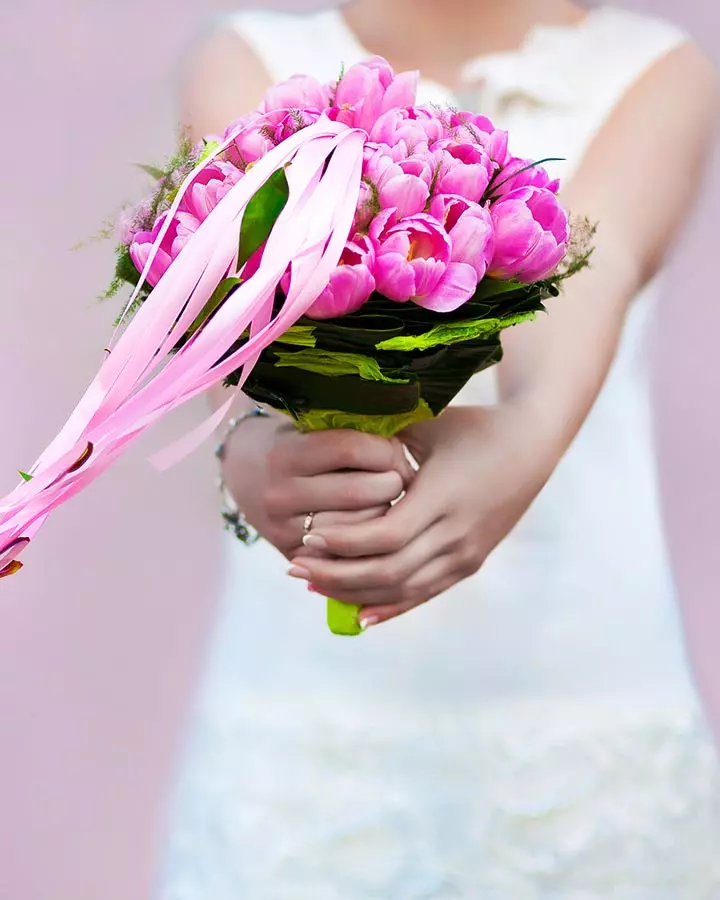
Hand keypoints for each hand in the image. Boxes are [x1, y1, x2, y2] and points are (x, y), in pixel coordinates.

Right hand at [222, 415, 413, 559]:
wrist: (242, 471)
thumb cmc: (292, 442)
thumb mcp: (311, 426)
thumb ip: (351, 433)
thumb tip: (404, 453)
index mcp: (286, 453)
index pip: (353, 448)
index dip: (387, 449)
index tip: (397, 451)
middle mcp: (281, 494)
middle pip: (363, 492)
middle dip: (392, 483)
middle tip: (400, 477)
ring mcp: (284, 529)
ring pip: (361, 527)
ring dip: (385, 513)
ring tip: (384, 498)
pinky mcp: (293, 555)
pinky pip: (348, 553)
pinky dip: (367, 538)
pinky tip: (370, 523)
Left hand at [290, 405, 558, 624]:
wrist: (531, 445)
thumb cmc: (473, 427)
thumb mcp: (429, 425)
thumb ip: (384, 436)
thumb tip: (327, 432)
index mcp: (444, 496)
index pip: (385, 536)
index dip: (343, 543)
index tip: (307, 537)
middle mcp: (456, 533)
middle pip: (389, 571)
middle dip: (337, 575)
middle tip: (294, 568)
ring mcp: (465, 554)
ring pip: (403, 590)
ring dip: (355, 593)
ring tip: (314, 587)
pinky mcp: (469, 564)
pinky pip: (424, 594)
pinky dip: (389, 607)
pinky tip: (359, 615)